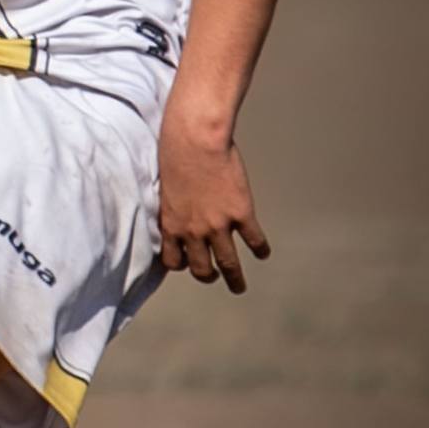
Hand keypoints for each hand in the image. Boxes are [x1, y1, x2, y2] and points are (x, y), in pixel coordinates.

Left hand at [156, 112, 268, 292]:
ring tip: (239, 287)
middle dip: (208, 277)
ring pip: (228, 264)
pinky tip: (263, 252)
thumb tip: (178, 207)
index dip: (182, 265)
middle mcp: (194, 231)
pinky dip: (260, 249)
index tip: (188, 264)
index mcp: (172, 224)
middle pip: (201, 268)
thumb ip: (173, 204)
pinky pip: (254, 240)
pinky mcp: (241, 213)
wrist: (195, 140)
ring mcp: (219, 225)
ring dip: (235, 278)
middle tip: (214, 278)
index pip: (173, 260)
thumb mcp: (165, 185)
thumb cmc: (175, 153)